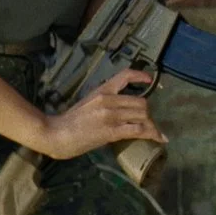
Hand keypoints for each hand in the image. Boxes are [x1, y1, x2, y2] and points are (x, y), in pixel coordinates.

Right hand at [34, 69, 163, 159]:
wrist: (56, 133)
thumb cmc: (68, 121)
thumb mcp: (87, 103)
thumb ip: (103, 103)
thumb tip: (120, 110)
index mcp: (102, 90)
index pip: (125, 76)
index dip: (140, 76)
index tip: (150, 81)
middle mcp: (109, 99)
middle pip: (141, 102)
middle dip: (148, 114)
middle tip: (147, 123)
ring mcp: (111, 115)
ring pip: (143, 115)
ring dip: (151, 125)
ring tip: (154, 133)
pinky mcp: (112, 131)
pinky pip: (139, 130)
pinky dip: (153, 134)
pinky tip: (159, 139)